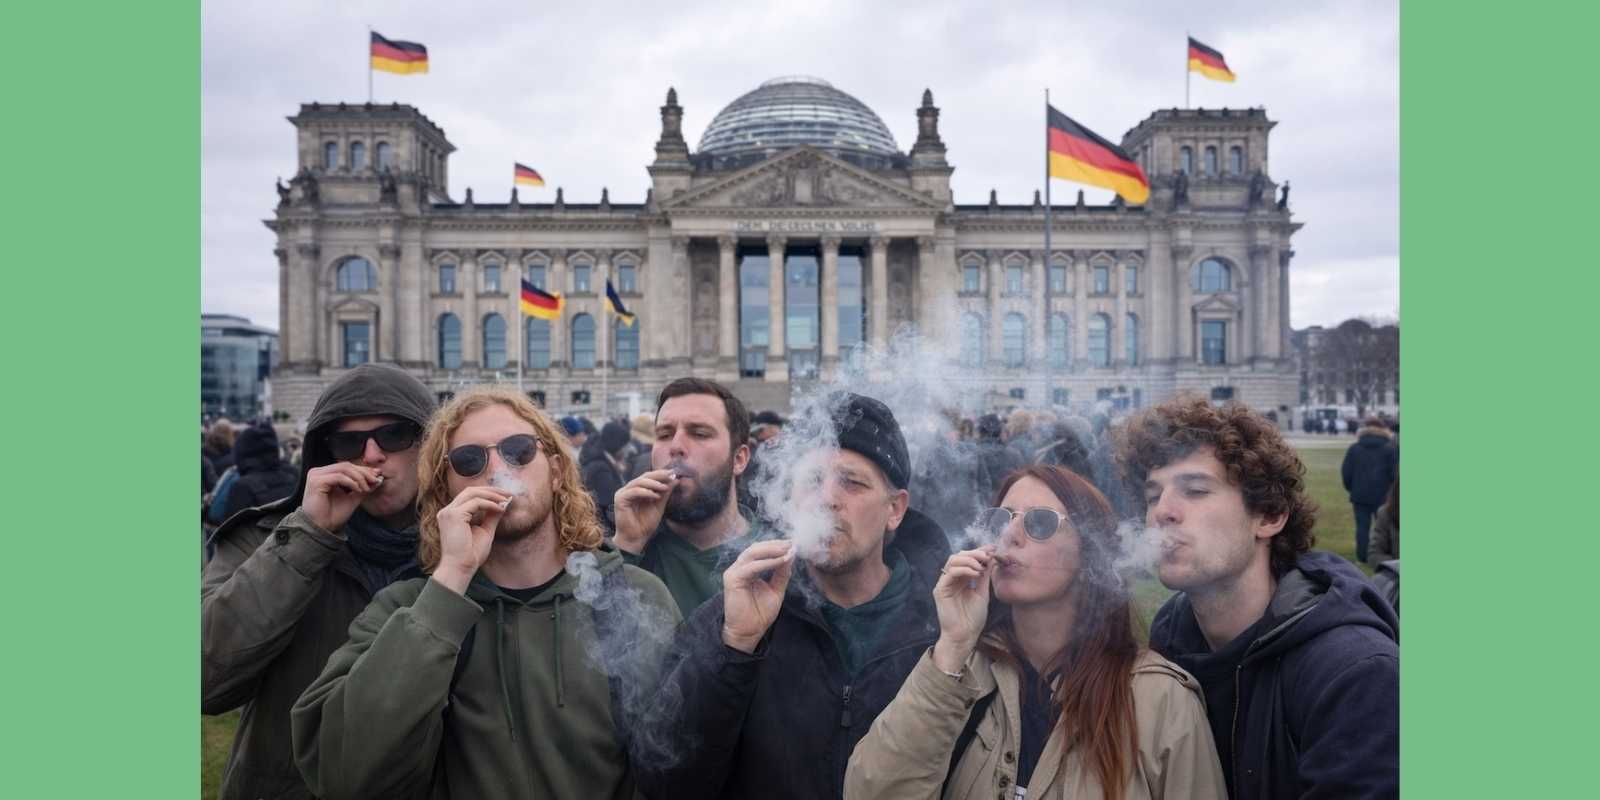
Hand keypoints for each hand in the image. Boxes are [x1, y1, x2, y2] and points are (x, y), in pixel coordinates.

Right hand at [301, 463, 382, 532]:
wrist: (321, 529)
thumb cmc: (333, 515)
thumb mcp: (353, 498)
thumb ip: (363, 487)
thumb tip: (379, 478)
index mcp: (326, 474)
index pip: (347, 467)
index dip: (363, 470)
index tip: (378, 475)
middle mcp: (319, 472)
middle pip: (346, 466)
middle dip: (364, 472)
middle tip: (376, 480)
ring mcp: (316, 476)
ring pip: (343, 469)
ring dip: (359, 477)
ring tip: (366, 488)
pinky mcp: (316, 481)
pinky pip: (338, 477)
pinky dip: (351, 482)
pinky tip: (358, 490)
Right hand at [431, 486, 511, 594]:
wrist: (461, 567)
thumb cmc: (471, 554)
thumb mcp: (485, 531)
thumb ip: (491, 516)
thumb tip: (503, 503)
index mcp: (452, 514)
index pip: (469, 496)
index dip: (488, 493)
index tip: (505, 497)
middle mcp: (447, 511)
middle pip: (470, 490)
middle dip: (491, 490)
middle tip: (508, 493)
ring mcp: (449, 512)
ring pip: (472, 493)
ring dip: (492, 495)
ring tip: (506, 500)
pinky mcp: (454, 515)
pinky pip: (476, 502)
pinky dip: (490, 504)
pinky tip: (500, 509)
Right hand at [612, 468, 674, 553]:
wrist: (636, 538)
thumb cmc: (645, 524)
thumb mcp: (659, 506)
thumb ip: (665, 493)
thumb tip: (675, 480)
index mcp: (637, 490)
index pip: (649, 477)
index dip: (661, 474)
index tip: (673, 474)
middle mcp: (629, 489)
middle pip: (644, 477)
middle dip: (658, 475)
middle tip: (670, 475)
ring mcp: (623, 493)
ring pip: (639, 482)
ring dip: (653, 483)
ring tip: (664, 487)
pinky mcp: (620, 499)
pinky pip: (634, 491)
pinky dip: (645, 492)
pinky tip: (655, 496)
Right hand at [721, 539, 794, 652]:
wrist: (749, 631)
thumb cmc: (760, 613)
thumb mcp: (776, 590)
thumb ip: (782, 573)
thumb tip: (791, 555)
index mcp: (749, 569)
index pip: (761, 550)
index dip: (777, 545)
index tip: (794, 543)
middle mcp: (740, 568)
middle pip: (756, 547)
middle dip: (775, 544)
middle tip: (792, 543)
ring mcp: (734, 572)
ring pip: (752, 552)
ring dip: (772, 550)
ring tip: (787, 550)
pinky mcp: (732, 579)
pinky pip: (751, 567)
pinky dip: (767, 562)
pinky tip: (780, 561)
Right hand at [931, 547, 994, 674]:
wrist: (965, 635)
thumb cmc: (973, 618)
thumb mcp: (982, 592)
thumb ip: (984, 576)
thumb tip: (991, 558)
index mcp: (961, 579)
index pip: (967, 559)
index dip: (979, 551)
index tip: (993, 548)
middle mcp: (951, 579)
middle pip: (959, 555)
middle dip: (975, 553)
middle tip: (988, 556)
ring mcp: (945, 583)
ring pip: (953, 560)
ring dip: (969, 559)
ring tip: (981, 566)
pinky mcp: (940, 589)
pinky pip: (951, 572)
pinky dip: (964, 569)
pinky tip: (975, 574)